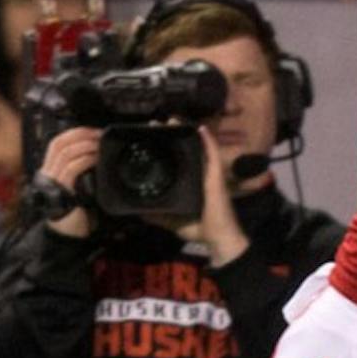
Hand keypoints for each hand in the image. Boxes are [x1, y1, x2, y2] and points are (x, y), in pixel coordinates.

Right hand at [34, 126, 101, 237]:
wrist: (66, 237)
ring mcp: (52, 181)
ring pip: (66, 152)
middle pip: (60, 143)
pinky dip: (85, 159)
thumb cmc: (73, 215)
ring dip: (85, 145)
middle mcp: (47, 173)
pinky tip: (95, 158)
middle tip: (99, 134)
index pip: (56, 144)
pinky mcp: (61, 189)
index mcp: (49, 171)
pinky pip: (72, 168)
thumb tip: (95, 158)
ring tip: (99, 145)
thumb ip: (79, 175)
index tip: (92, 131)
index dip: (74, 133)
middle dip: (81, 134)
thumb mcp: (76, 189)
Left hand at [147, 126, 249, 265]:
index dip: (163, 148)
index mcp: (188, 183)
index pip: (174, 161)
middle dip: (170, 135)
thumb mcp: (171, 221)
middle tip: (154, 125)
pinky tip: (199, 128)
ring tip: (170, 120)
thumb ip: (157, 216)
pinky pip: (212, 153)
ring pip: (196, 146)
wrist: (218, 238)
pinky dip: (207, 140)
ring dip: (185, 131)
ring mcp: (208, 173)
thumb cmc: (199, 229)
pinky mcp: (216, 175)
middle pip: (183, 148)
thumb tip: (138, 212)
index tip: (149, 138)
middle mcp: (198, 174)